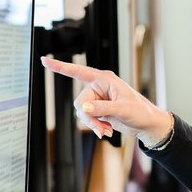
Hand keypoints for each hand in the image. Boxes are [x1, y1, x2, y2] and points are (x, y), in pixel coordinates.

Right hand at [41, 57, 173, 145]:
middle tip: (100, 128)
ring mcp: (98, 100)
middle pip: (79, 102)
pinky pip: (88, 119)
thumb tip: (84, 108)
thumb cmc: (140, 112)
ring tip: (105, 130)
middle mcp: (99, 88)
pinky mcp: (99, 110)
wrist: (147, 124)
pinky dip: (95, 126)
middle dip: (87, 117)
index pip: (78, 72)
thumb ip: (103, 108)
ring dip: (92, 124)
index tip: (44, 60)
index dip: (60, 67)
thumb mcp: (123, 110)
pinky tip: (106, 130)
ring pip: (82, 112)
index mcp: (104, 80)